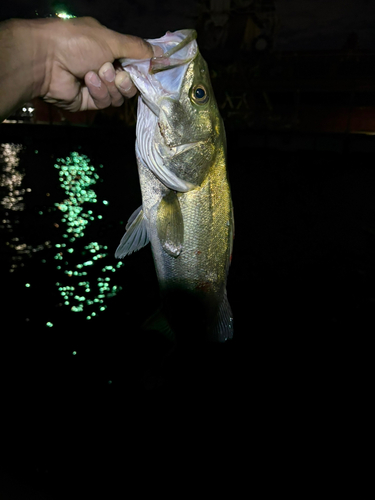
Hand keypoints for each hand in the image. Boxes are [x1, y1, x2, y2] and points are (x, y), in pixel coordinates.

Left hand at [38, 17, 153, 110]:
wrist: (46, 59)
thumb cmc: (77, 42)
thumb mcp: (111, 39)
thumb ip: (136, 47)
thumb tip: (160, 51)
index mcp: (108, 49)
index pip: (134, 63)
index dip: (143, 68)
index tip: (151, 69)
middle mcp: (104, 67)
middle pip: (130, 84)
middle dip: (125, 80)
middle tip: (117, 73)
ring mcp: (96, 86)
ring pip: (119, 96)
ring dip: (110, 85)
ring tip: (97, 73)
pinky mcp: (88, 101)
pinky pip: (105, 102)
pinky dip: (99, 91)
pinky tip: (87, 81)